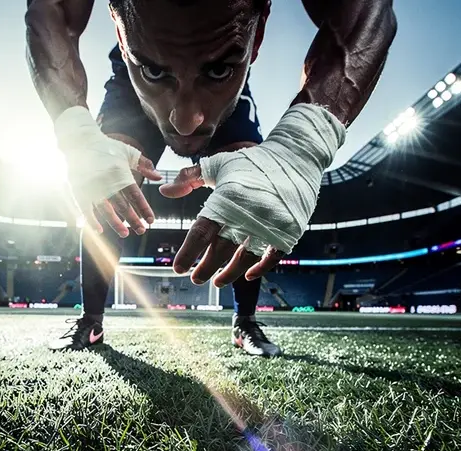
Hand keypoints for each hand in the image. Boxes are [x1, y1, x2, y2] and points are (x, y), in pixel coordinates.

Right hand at [55, 106, 161, 237]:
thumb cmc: (106, 147)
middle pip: (123, 206)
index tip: (151, 220)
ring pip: (106, 210)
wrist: (80, 141)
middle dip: (134, 220)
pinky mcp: (79, 191)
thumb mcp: (128, 152)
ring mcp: (92, 188)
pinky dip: (92, 220)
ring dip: (116, 224)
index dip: (144, 209)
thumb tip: (159, 177)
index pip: (136, 195)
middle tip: (142, 230)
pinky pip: (86, 210)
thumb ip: (145, 165)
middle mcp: (107, 182)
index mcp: (121, 173)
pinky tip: (100, 230)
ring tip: (125, 233)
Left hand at [160, 165, 283, 286]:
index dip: (188, 252)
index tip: (178, 268)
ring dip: (230, 273)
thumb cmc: (252, 162)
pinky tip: (247, 275)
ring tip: (217, 282)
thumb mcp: (218, 164)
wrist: (296, 157)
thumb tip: (163, 191)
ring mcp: (270, 224)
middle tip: (195, 279)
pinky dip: (260, 268)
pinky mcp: (288, 230)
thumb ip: (189, 178)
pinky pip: (273, 256)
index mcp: (227, 198)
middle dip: (206, 268)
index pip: (202, 231)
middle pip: (222, 249)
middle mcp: (248, 214)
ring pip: (245, 257)